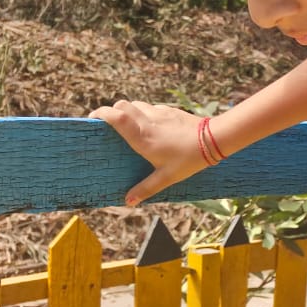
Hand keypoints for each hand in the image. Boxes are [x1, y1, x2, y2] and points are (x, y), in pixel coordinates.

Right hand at [88, 100, 206, 205]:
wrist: (214, 140)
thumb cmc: (189, 159)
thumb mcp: (167, 177)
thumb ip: (146, 188)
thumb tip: (128, 202)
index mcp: (142, 137)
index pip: (115, 116)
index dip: (100, 114)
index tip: (92, 119)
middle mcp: (147, 121)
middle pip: (122, 105)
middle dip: (112, 111)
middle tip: (109, 124)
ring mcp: (160, 113)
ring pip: (137, 104)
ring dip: (129, 111)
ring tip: (130, 126)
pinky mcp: (171, 110)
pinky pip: (152, 107)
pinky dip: (145, 112)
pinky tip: (152, 126)